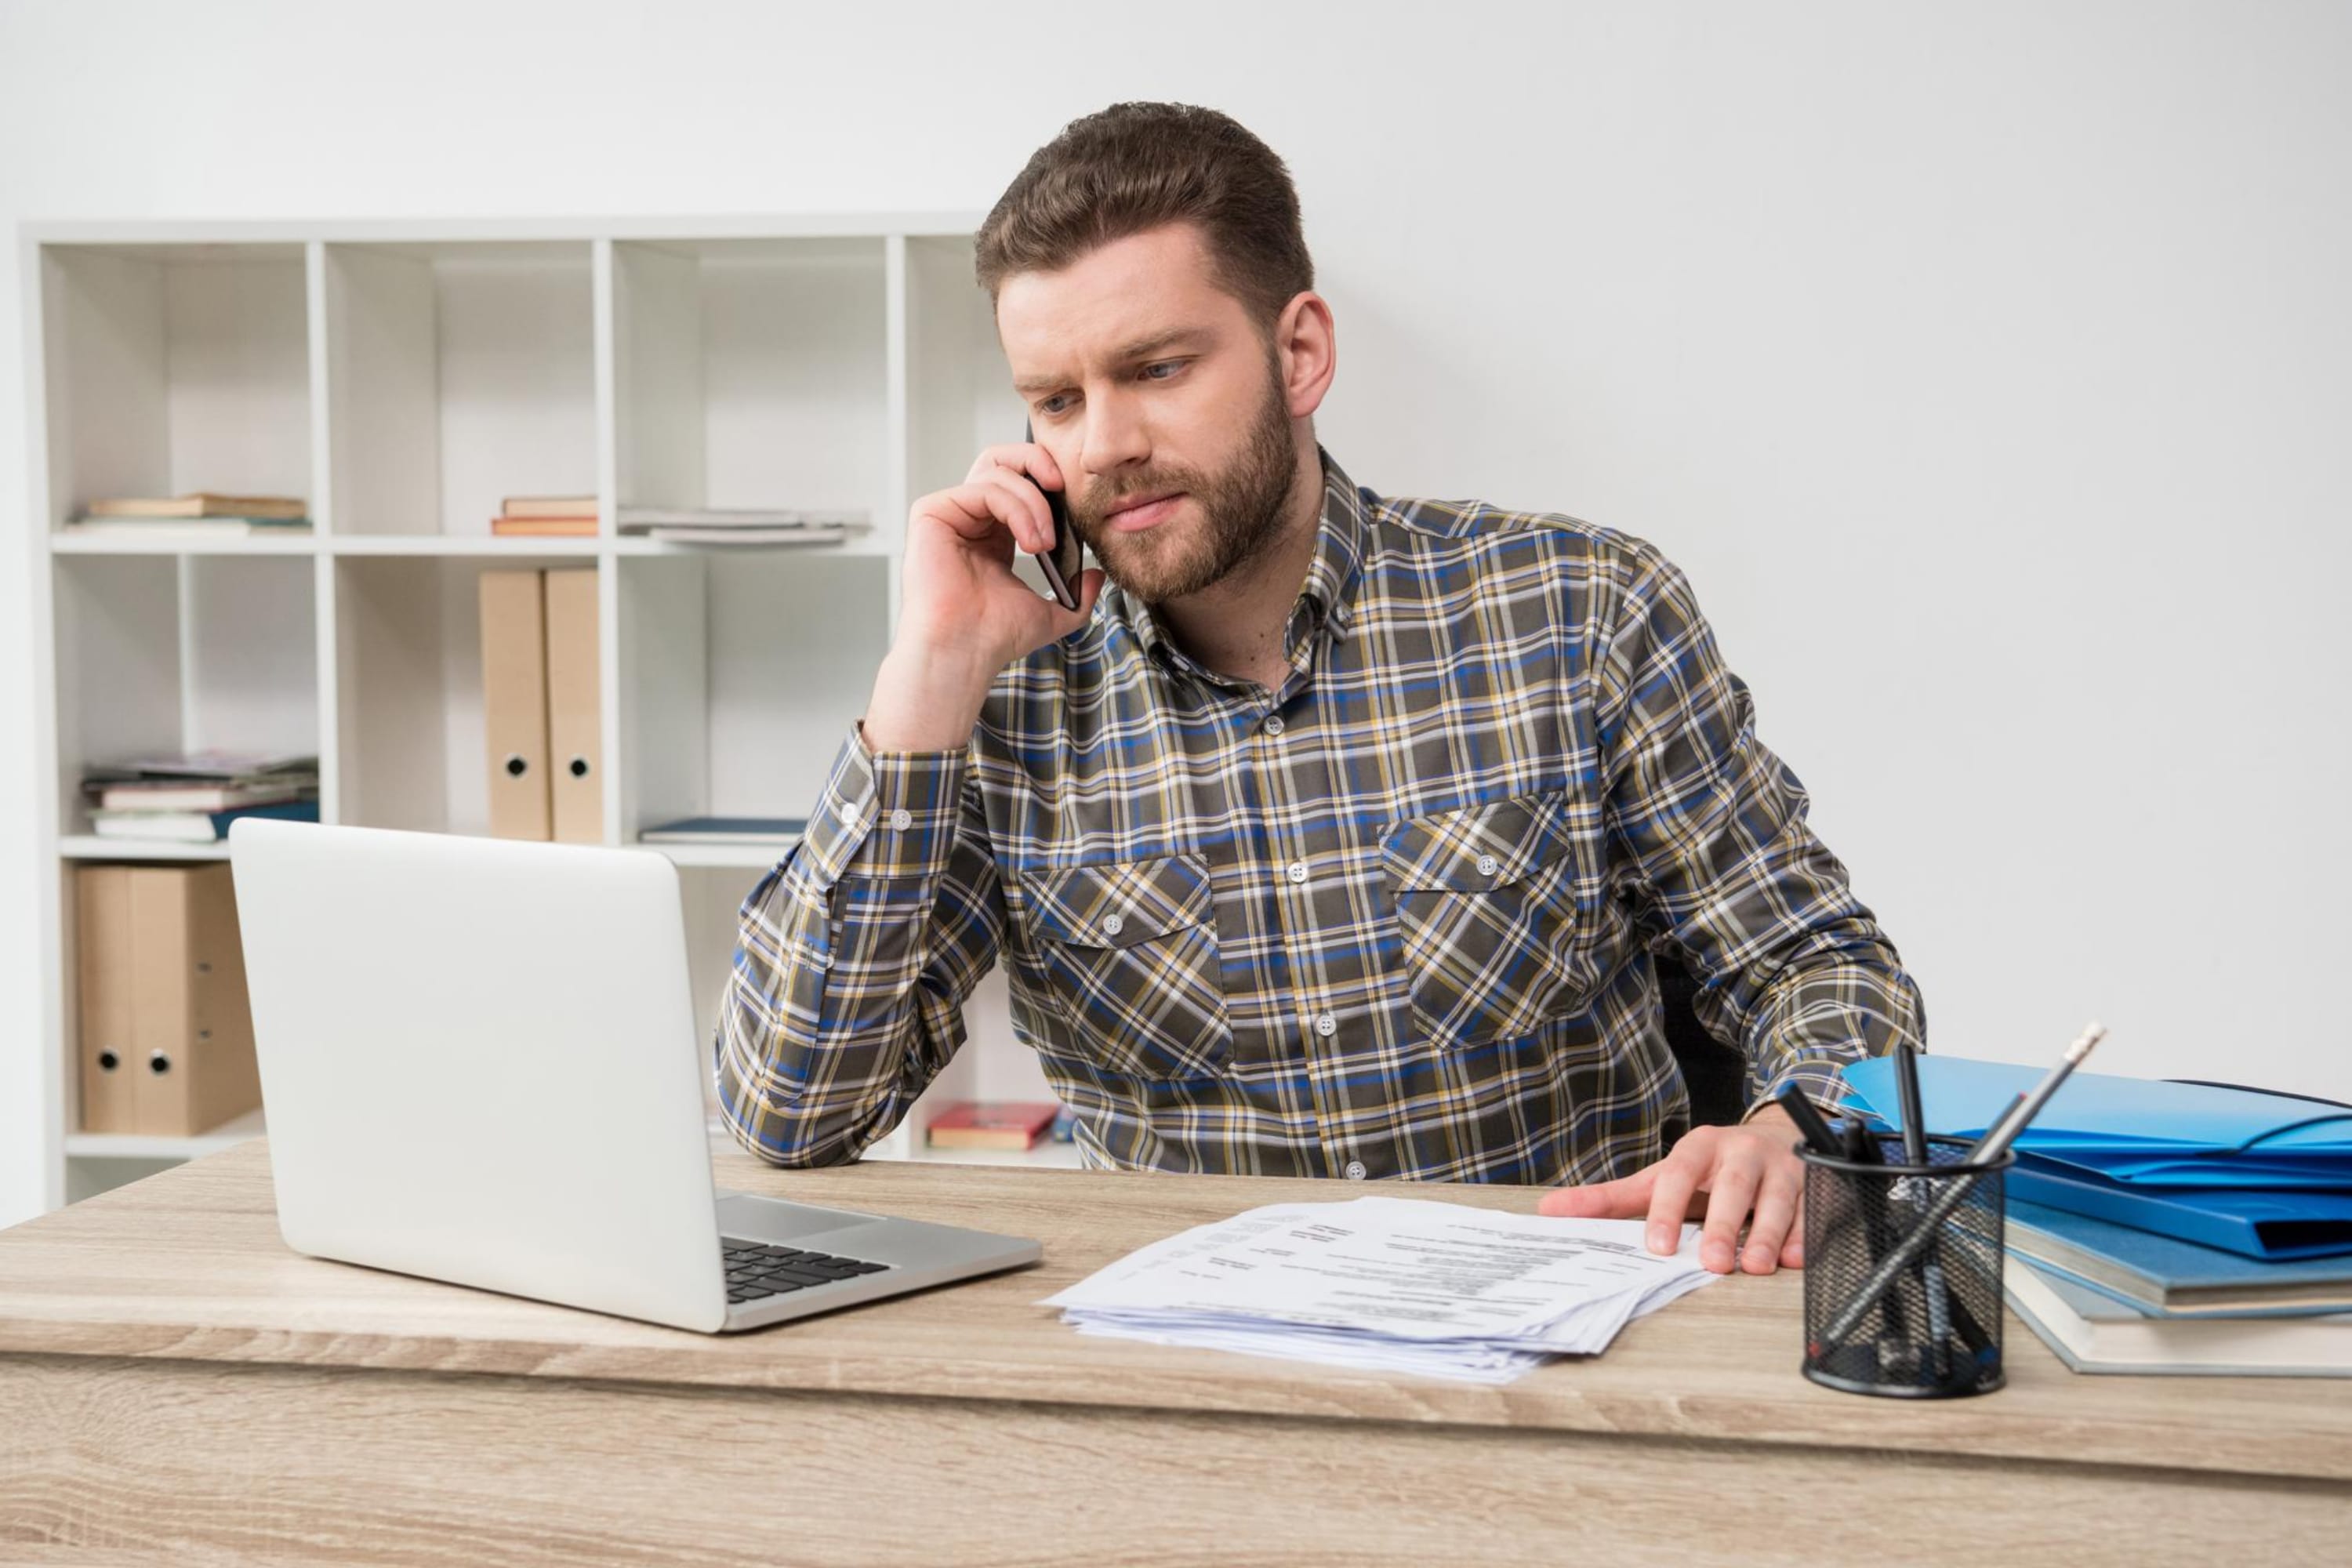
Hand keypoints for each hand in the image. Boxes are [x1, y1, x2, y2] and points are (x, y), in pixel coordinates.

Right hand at [864, 443, 1105, 749]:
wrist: (966, 651)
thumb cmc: (996, 636)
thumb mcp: (1051, 613)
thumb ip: (1078, 595)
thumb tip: (1098, 576)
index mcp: (992, 534)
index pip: (1019, 482)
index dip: (1047, 481)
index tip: (1073, 499)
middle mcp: (969, 519)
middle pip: (1002, 460)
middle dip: (1038, 464)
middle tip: (1062, 488)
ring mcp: (949, 514)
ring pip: (998, 473)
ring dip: (1033, 502)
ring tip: (1043, 543)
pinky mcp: (932, 512)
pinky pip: (983, 488)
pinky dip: (1016, 508)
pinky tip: (1029, 541)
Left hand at [1536, 1104, 1806, 1274]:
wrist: (1773, 1138)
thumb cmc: (1706, 1170)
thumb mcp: (1659, 1178)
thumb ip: (1611, 1199)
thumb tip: (1549, 1212)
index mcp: (1699, 1148)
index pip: (1679, 1174)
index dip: (1667, 1208)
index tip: (1657, 1245)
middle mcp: (1741, 1153)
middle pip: (1733, 1186)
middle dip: (1723, 1224)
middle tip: (1712, 1262)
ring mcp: (1779, 1168)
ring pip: (1776, 1198)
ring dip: (1766, 1233)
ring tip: (1755, 1266)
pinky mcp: (1810, 1187)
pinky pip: (1809, 1212)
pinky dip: (1801, 1235)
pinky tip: (1793, 1259)